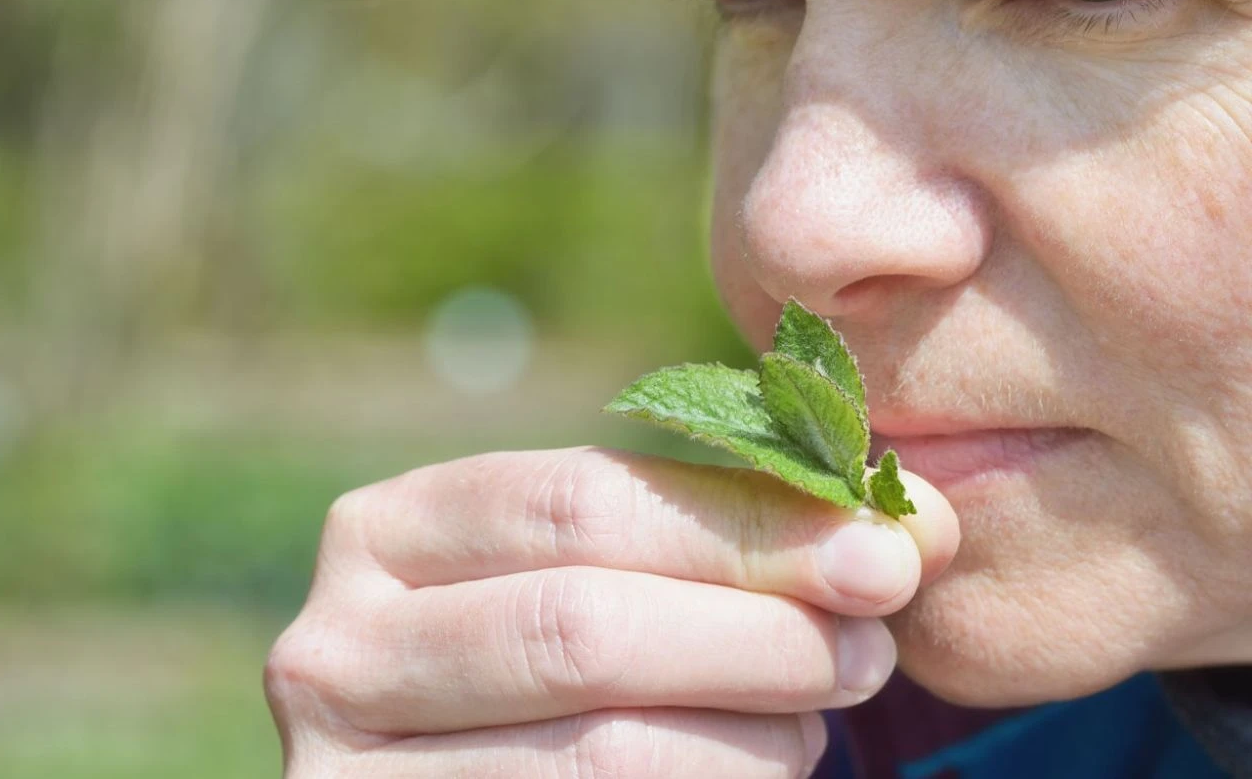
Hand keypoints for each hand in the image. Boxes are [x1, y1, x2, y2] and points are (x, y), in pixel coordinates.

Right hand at [265, 446, 959, 777]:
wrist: (468, 768)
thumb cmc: (552, 647)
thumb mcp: (608, 568)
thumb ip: (725, 533)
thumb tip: (919, 526)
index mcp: (387, 531)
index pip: (576, 503)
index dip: (742, 526)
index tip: (886, 548)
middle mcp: (335, 648)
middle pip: (580, 628)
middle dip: (757, 633)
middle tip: (877, 644)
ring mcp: (344, 775)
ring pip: (598, 753)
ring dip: (752, 735)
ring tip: (820, 717)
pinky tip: (760, 767)